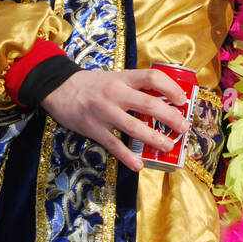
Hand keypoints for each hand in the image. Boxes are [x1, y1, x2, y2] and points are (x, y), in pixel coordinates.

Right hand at [42, 67, 189, 172]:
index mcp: (123, 78)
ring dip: (154, 138)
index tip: (182, 100)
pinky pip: (114, 145)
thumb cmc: (92, 85)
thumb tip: (164, 101)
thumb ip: (135, 87)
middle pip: (149, 103)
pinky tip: (139, 165)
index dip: (171, 88)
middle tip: (183, 128)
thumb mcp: (115, 78)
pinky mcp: (93, 128)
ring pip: (134, 127)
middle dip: (171, 117)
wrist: (59, 88)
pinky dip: (127, 157)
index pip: (152, 77)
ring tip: (167, 146)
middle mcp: (115, 93)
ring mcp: (104, 111)